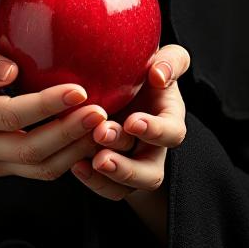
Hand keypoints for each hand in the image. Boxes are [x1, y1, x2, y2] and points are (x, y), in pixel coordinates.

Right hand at [0, 39, 112, 180]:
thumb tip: (10, 71)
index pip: (12, 115)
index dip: (47, 106)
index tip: (79, 90)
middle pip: (31, 148)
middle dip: (69, 133)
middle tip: (101, 112)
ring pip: (42, 167)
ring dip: (77, 150)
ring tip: (105, 127)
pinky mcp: (9, 168)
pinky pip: (44, 170)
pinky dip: (73, 158)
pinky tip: (93, 138)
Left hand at [68, 44, 190, 200]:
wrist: (115, 80)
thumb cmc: (142, 69)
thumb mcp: (161, 59)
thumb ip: (170, 61)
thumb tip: (159, 75)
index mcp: (167, 119)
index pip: (172, 133)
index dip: (155, 131)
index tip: (132, 121)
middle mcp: (152, 147)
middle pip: (150, 172)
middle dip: (127, 163)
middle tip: (102, 137)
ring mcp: (131, 162)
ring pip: (127, 186)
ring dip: (109, 176)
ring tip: (90, 161)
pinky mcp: (111, 172)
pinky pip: (106, 188)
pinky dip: (92, 180)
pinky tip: (76, 165)